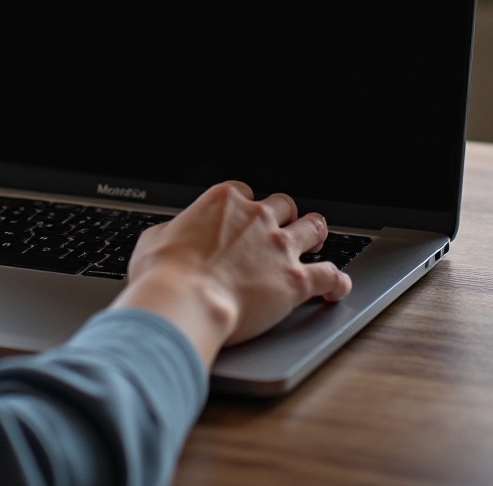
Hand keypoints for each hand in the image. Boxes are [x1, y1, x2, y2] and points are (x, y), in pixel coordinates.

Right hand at [110, 181, 351, 368]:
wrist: (187, 300)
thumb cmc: (164, 273)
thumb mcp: (154, 240)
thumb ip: (171, 231)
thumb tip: (171, 236)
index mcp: (223, 202)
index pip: (244, 191)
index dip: (244, 204)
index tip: (242, 217)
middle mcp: (256, 217)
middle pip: (283, 204)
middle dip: (284, 215)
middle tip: (283, 228)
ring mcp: (279, 246)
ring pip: (314, 228)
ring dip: (316, 234)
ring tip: (319, 242)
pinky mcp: (296, 280)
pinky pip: (330, 275)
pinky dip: (337, 281)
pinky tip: (338, 287)